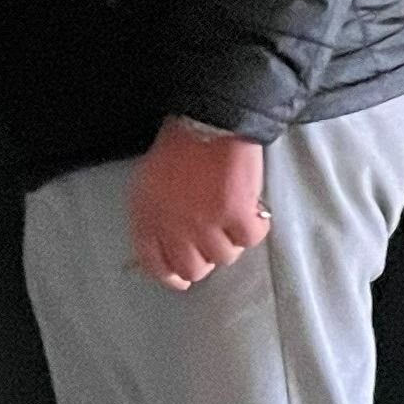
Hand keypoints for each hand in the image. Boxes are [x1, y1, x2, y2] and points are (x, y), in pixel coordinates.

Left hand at [129, 118, 270, 289]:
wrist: (208, 123)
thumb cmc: (178, 149)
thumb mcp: (148, 185)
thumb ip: (154, 217)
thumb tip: (167, 242)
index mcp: (148, 219)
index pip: (156, 264)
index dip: (171, 276)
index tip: (182, 280)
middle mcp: (175, 227)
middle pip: (193, 268)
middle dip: (205, 261)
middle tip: (215, 245)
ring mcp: (206, 224)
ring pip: (225, 256)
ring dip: (231, 241)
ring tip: (235, 221)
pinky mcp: (236, 215)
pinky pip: (251, 238)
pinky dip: (255, 228)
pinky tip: (254, 213)